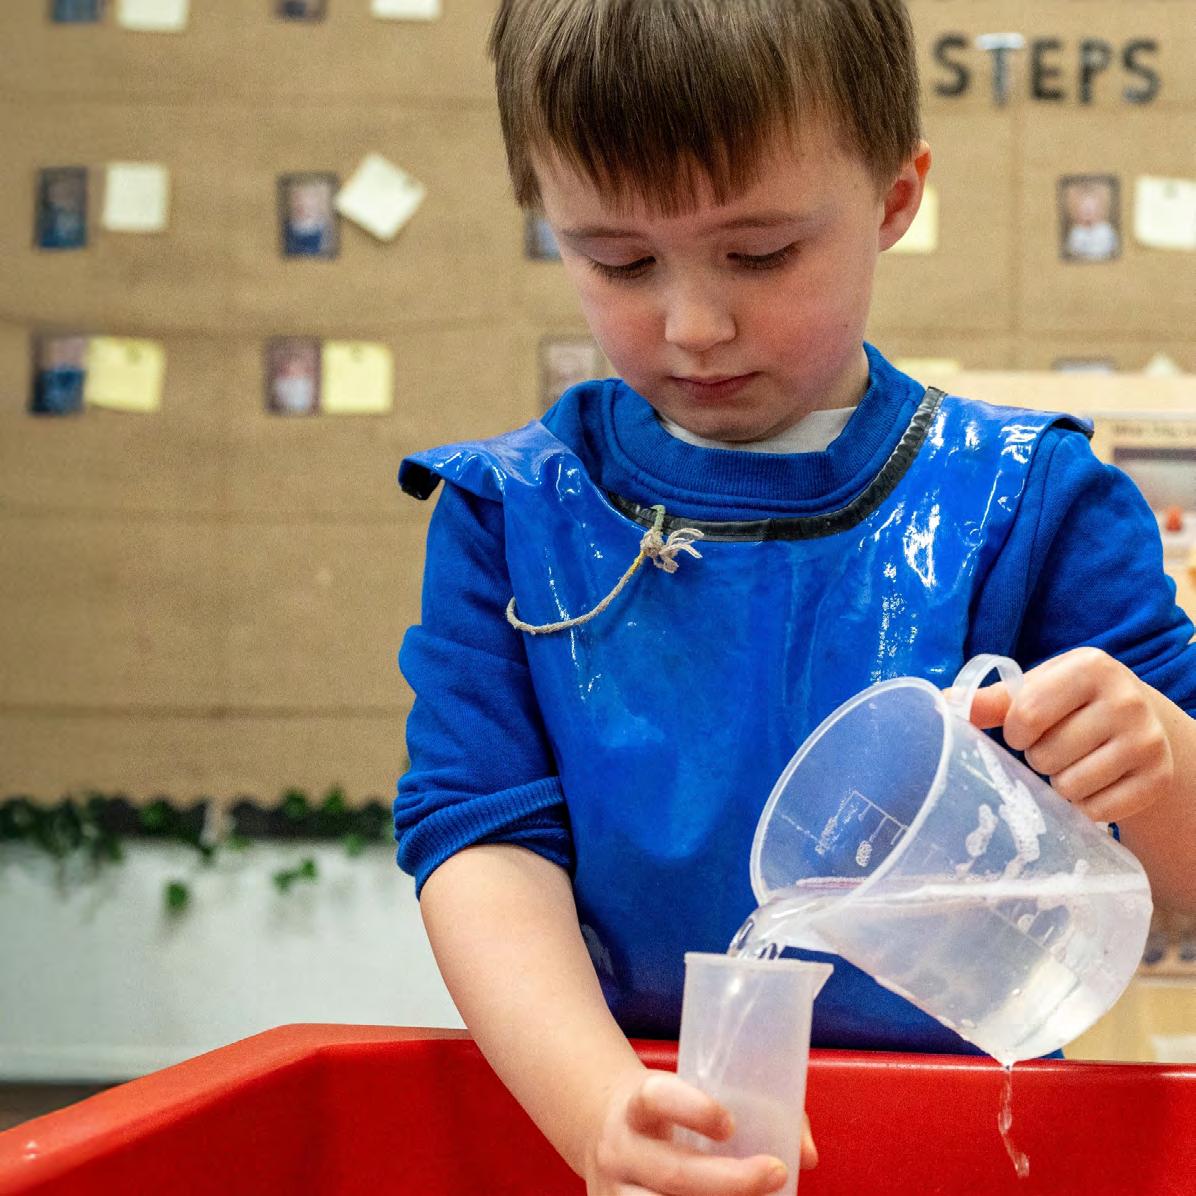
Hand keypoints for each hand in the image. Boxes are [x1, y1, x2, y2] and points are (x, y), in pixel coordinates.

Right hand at [584, 1069, 816, 1195]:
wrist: (602, 1129)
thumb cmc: (667, 1112)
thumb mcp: (691, 1093)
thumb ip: (755, 1109)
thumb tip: (807, 1154)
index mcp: (637, 1105)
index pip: (657, 1098)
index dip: (693, 1110)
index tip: (731, 1124)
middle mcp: (621, 1149)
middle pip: (672, 1172)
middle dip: (730, 1181)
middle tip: (777, 1172)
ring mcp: (615, 1192)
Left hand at [967, 647, 1174, 823]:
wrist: (1139, 721)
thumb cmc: (1071, 703)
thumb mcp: (1038, 690)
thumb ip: (993, 700)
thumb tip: (946, 702)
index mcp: (1090, 666)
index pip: (1027, 714)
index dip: (1015, 731)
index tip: (1023, 730)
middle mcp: (1126, 700)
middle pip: (1046, 755)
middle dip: (1038, 758)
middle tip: (1055, 747)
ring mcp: (1147, 740)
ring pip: (1070, 787)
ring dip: (1060, 783)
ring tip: (1073, 763)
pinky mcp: (1158, 778)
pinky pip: (1098, 810)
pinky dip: (1085, 805)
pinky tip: (1094, 783)